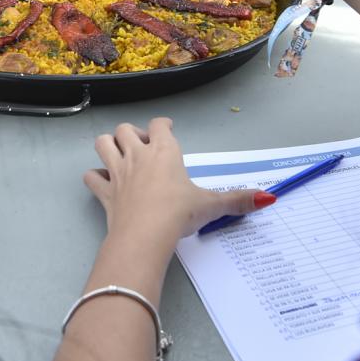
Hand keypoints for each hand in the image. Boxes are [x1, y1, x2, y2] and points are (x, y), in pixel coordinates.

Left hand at [85, 118, 267, 250]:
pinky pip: (91, 177)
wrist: (145, 235)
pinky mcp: (104, 193)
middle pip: (125, 129)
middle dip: (131, 133)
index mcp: (165, 152)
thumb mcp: (212, 206)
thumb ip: (238, 200)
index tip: (166, 129)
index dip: (162, 125)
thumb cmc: (179, 214)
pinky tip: (102, 182)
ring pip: (102, 144)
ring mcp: (117, 172)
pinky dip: (94, 177)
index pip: (159, 125)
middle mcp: (138, 156)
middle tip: (142, 146)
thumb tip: (268, 198)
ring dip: (107, 145)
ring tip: (118, 155)